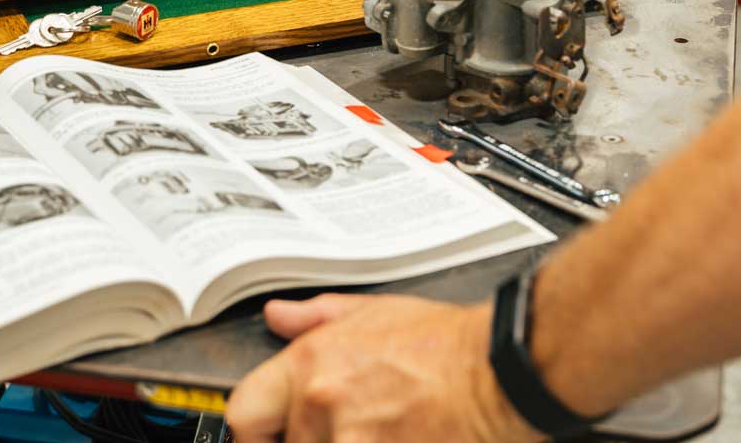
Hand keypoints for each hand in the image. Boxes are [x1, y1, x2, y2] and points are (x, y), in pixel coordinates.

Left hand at [226, 293, 541, 442]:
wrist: (496, 373)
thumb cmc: (445, 344)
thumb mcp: (373, 310)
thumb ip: (315, 317)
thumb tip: (277, 317)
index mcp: (311, 364)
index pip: (244, 415)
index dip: (252, 433)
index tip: (267, 437)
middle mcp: (321, 406)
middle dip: (308, 441)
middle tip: (345, 430)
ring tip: (377, 430)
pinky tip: (396, 438)